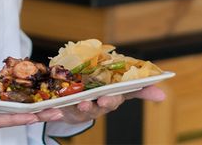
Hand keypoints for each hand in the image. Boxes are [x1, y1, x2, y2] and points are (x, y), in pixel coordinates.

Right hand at [0, 93, 48, 143]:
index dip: (21, 117)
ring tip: (45, 107)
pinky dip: (8, 106)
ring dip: (24, 112)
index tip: (41, 115)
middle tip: (57, 111)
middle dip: (32, 116)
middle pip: (8, 119)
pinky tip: (17, 102)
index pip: (0, 119)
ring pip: (3, 115)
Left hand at [37, 85, 166, 124]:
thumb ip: (138, 88)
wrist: (80, 99)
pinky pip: (50, 113)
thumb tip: (163, 93)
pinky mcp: (59, 111)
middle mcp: (92, 108)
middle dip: (89, 106)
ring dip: (67, 110)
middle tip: (86, 103)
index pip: (111, 101)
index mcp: (106, 101)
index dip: (109, 100)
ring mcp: (74, 110)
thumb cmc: (102, 91)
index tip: (105, 98)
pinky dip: (44, 114)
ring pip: (71, 111)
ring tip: (62, 106)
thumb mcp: (120, 87)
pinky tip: (39, 112)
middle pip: (91, 109)